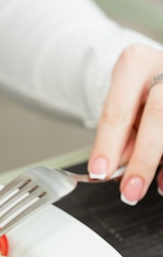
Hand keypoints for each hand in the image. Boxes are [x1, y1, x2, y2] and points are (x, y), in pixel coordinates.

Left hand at [88, 44, 162, 204]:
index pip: (118, 110)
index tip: (99, 171)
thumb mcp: (119, 108)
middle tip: (129, 191)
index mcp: (134, 65)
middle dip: (143, 159)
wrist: (155, 74)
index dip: (108, 144)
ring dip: (161, 165)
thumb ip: (118, 136)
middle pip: (157, 116)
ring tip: (141, 188)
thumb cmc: (136, 95)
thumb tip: (114, 169)